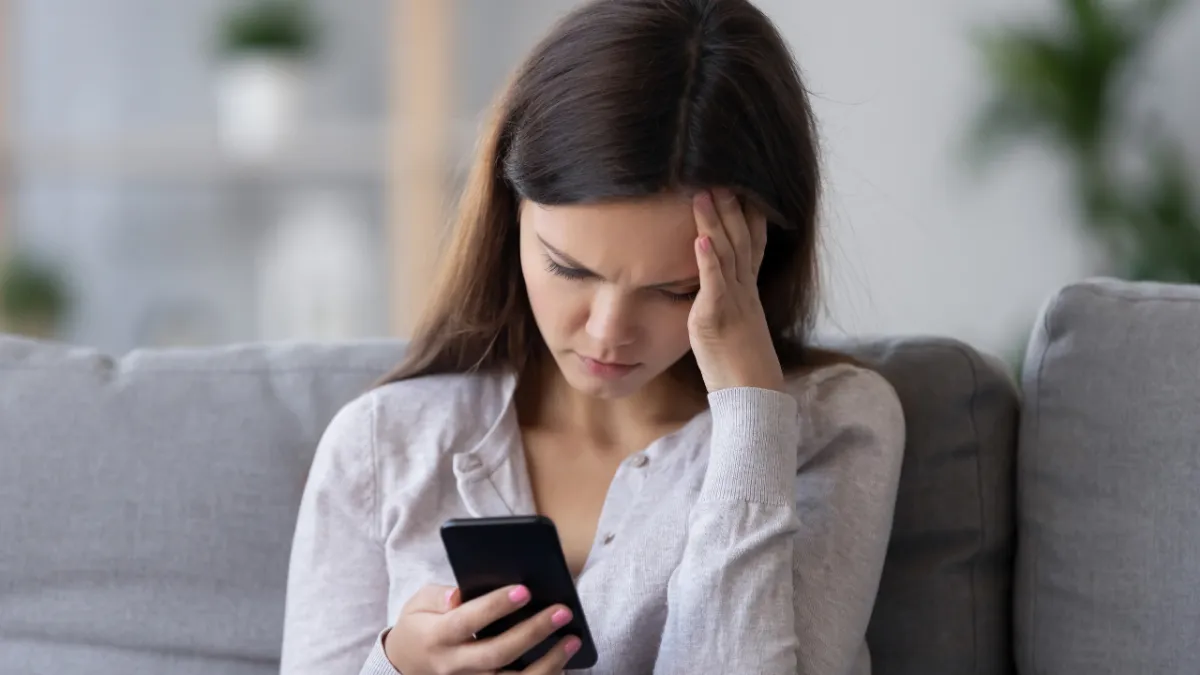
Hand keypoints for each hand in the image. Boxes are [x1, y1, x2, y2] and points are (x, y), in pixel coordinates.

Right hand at [384, 584, 580, 674]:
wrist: (405, 664)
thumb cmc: (420, 626)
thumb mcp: (418, 603)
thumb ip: (438, 596)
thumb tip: (459, 594)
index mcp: (437, 636)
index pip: (467, 620)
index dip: (495, 606)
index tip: (524, 590)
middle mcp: (454, 665)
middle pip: (497, 654)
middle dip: (532, 632)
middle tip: (562, 611)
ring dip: (547, 664)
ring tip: (573, 640)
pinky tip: (563, 665)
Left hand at [689, 188, 784, 392]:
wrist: (754, 398)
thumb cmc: (742, 374)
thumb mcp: (736, 334)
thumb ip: (725, 313)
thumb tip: (713, 304)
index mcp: (748, 296)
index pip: (751, 248)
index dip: (748, 219)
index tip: (742, 192)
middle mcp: (743, 294)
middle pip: (740, 242)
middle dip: (730, 209)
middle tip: (720, 179)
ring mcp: (732, 303)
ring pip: (726, 255)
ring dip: (715, 223)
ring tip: (704, 195)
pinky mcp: (716, 318)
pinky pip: (713, 283)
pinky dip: (707, 259)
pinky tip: (699, 238)